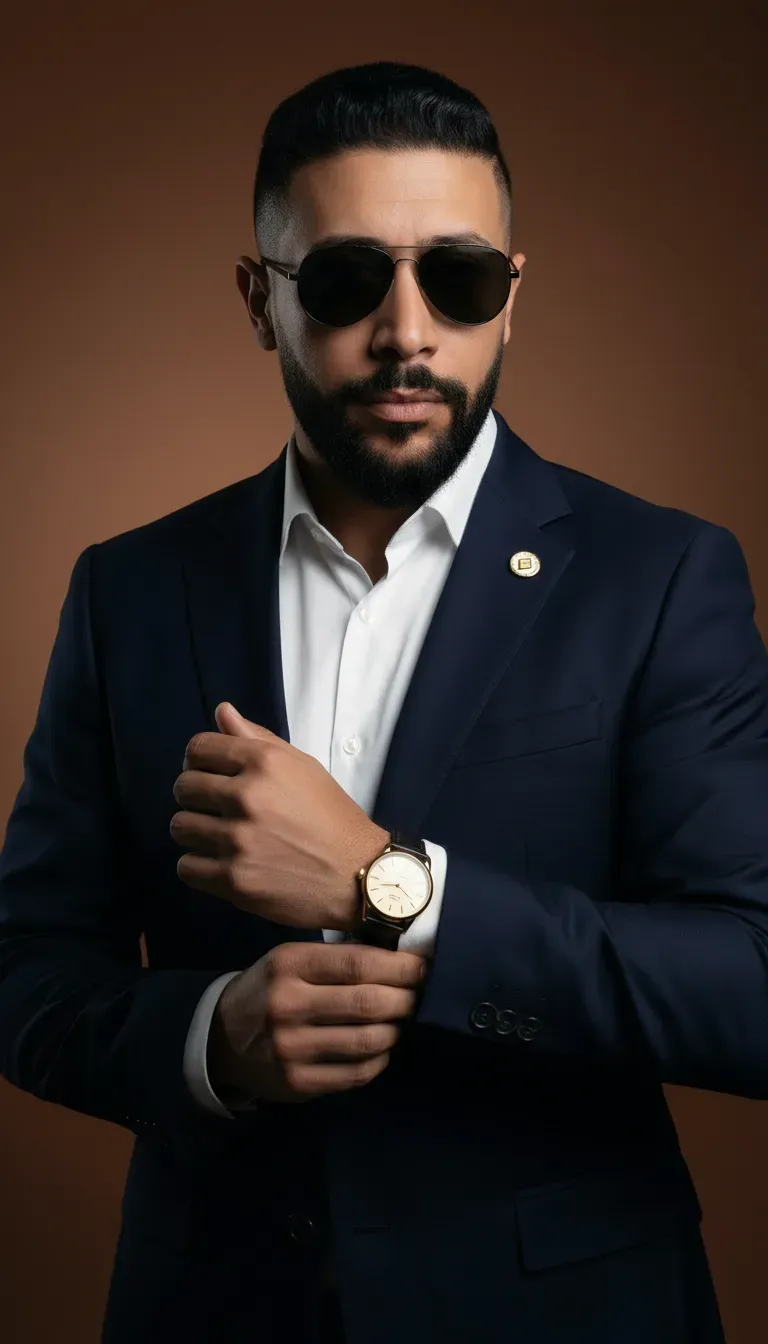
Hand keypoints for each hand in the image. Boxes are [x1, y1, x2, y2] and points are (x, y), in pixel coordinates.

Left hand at [170, 702, 388, 930]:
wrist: (356, 875)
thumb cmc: (331, 817)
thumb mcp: (302, 767)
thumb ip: (258, 739)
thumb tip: (221, 712)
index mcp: (264, 763)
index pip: (198, 748)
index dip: (198, 760)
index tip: (209, 774)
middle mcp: (248, 797)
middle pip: (183, 787)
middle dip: (195, 797)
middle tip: (216, 809)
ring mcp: (239, 841)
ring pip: (179, 827)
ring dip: (195, 832)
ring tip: (220, 837)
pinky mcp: (234, 880)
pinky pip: (186, 867)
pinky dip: (199, 867)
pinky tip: (221, 863)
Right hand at [208, 941, 426, 1104]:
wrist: (221, 1039)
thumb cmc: (270, 989)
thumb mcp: (291, 961)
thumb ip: (337, 959)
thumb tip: (400, 960)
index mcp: (289, 965)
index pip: (358, 963)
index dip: (399, 967)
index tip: (422, 968)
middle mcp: (288, 1004)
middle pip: (368, 1003)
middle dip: (405, 999)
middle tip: (415, 997)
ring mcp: (292, 1048)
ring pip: (369, 1040)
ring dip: (395, 1031)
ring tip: (398, 1022)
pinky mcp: (298, 1082)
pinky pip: (357, 1073)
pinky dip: (379, 1060)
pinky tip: (380, 1048)